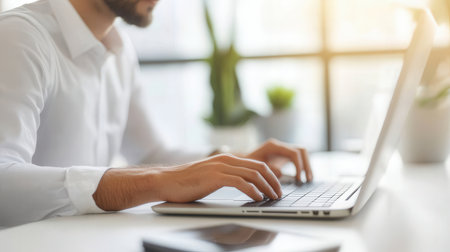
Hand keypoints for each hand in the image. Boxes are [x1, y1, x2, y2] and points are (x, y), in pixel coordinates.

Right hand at [93, 154, 281, 210]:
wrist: (166, 181)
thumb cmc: (187, 182)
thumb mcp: (211, 176)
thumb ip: (227, 177)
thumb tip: (245, 186)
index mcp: (227, 158)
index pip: (257, 164)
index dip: (271, 175)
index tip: (277, 187)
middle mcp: (226, 159)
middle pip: (259, 168)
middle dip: (273, 181)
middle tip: (279, 194)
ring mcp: (220, 167)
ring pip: (253, 174)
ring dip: (266, 187)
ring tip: (272, 197)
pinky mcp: (215, 176)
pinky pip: (241, 182)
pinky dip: (253, 190)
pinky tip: (257, 198)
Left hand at [244, 139, 311, 181]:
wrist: (240, 163)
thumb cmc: (245, 166)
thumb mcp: (255, 168)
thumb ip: (267, 169)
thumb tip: (280, 173)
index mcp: (273, 146)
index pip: (293, 152)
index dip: (299, 166)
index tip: (298, 179)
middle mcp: (279, 145)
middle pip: (301, 150)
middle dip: (306, 165)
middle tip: (308, 179)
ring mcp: (282, 149)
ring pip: (301, 153)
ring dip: (306, 166)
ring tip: (308, 180)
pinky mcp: (283, 155)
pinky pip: (298, 158)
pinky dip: (302, 167)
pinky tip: (302, 178)